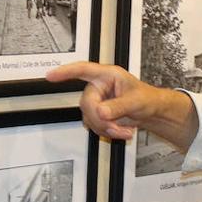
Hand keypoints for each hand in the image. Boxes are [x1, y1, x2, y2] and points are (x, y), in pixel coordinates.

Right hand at [46, 61, 197, 147]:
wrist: (151, 111)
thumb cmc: (146, 98)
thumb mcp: (135, 101)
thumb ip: (118, 106)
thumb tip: (101, 112)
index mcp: (107, 75)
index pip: (83, 70)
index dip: (66, 72)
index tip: (51, 76)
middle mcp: (99, 87)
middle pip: (86, 103)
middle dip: (101, 119)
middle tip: (116, 126)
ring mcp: (97, 101)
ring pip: (89, 118)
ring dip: (106, 128)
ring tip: (123, 130)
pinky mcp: (97, 114)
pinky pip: (94, 125)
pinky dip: (106, 132)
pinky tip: (119, 131)